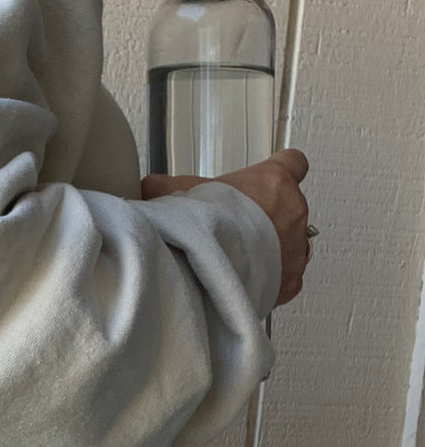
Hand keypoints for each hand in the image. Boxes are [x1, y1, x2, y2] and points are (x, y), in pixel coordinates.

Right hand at [141, 147, 311, 306]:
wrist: (211, 271)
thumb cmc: (205, 229)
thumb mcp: (178, 194)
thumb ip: (170, 187)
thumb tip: (151, 188)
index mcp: (274, 182)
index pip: (292, 163)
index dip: (279, 171)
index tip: (267, 181)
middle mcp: (294, 212)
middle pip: (289, 209)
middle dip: (266, 219)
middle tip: (234, 230)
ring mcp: (297, 248)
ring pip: (292, 245)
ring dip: (272, 250)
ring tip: (238, 261)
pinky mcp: (291, 281)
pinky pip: (287, 280)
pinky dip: (270, 282)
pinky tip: (245, 283)